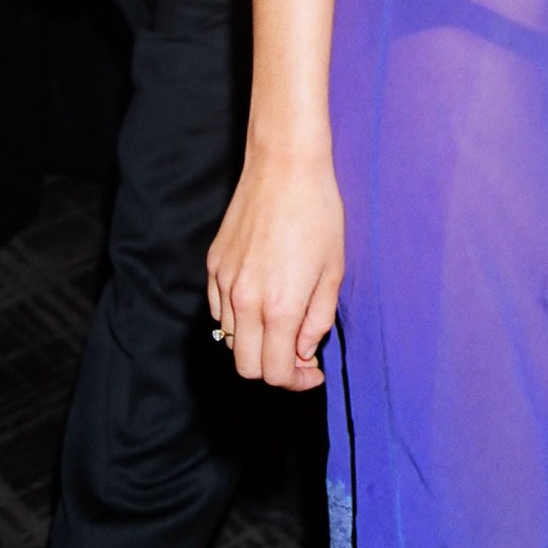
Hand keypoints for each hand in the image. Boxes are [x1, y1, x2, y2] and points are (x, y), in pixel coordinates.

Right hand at [206, 149, 343, 389]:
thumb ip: (318, 320)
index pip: (275, 373)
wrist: (285, 167)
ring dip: (254, 343)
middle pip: (247, 367)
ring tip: (281, 322)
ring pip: (229, 340)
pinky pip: (218, 310)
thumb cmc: (318, 213)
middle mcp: (245, 301)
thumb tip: (304, 351)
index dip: (296, 381)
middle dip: (274, 370)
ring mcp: (224, 283)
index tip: (312, 371)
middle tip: (298, 354)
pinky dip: (237, 318)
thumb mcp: (334, 271)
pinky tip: (261, 299)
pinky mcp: (213, 266)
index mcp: (279, 306)